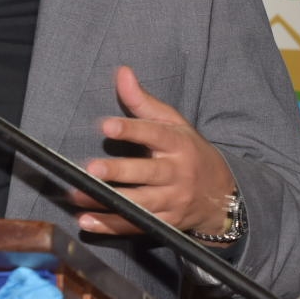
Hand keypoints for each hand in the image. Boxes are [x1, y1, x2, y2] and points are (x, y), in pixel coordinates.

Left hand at [74, 65, 237, 236]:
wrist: (221, 195)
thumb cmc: (190, 152)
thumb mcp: (174, 124)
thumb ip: (144, 101)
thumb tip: (122, 72)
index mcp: (179, 144)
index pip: (155, 135)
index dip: (132, 130)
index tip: (106, 125)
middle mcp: (177, 174)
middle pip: (148, 173)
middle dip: (120, 172)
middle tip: (92, 168)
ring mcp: (173, 201)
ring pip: (140, 203)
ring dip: (108, 202)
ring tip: (78, 195)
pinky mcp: (165, 223)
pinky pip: (136, 225)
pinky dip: (110, 225)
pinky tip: (86, 221)